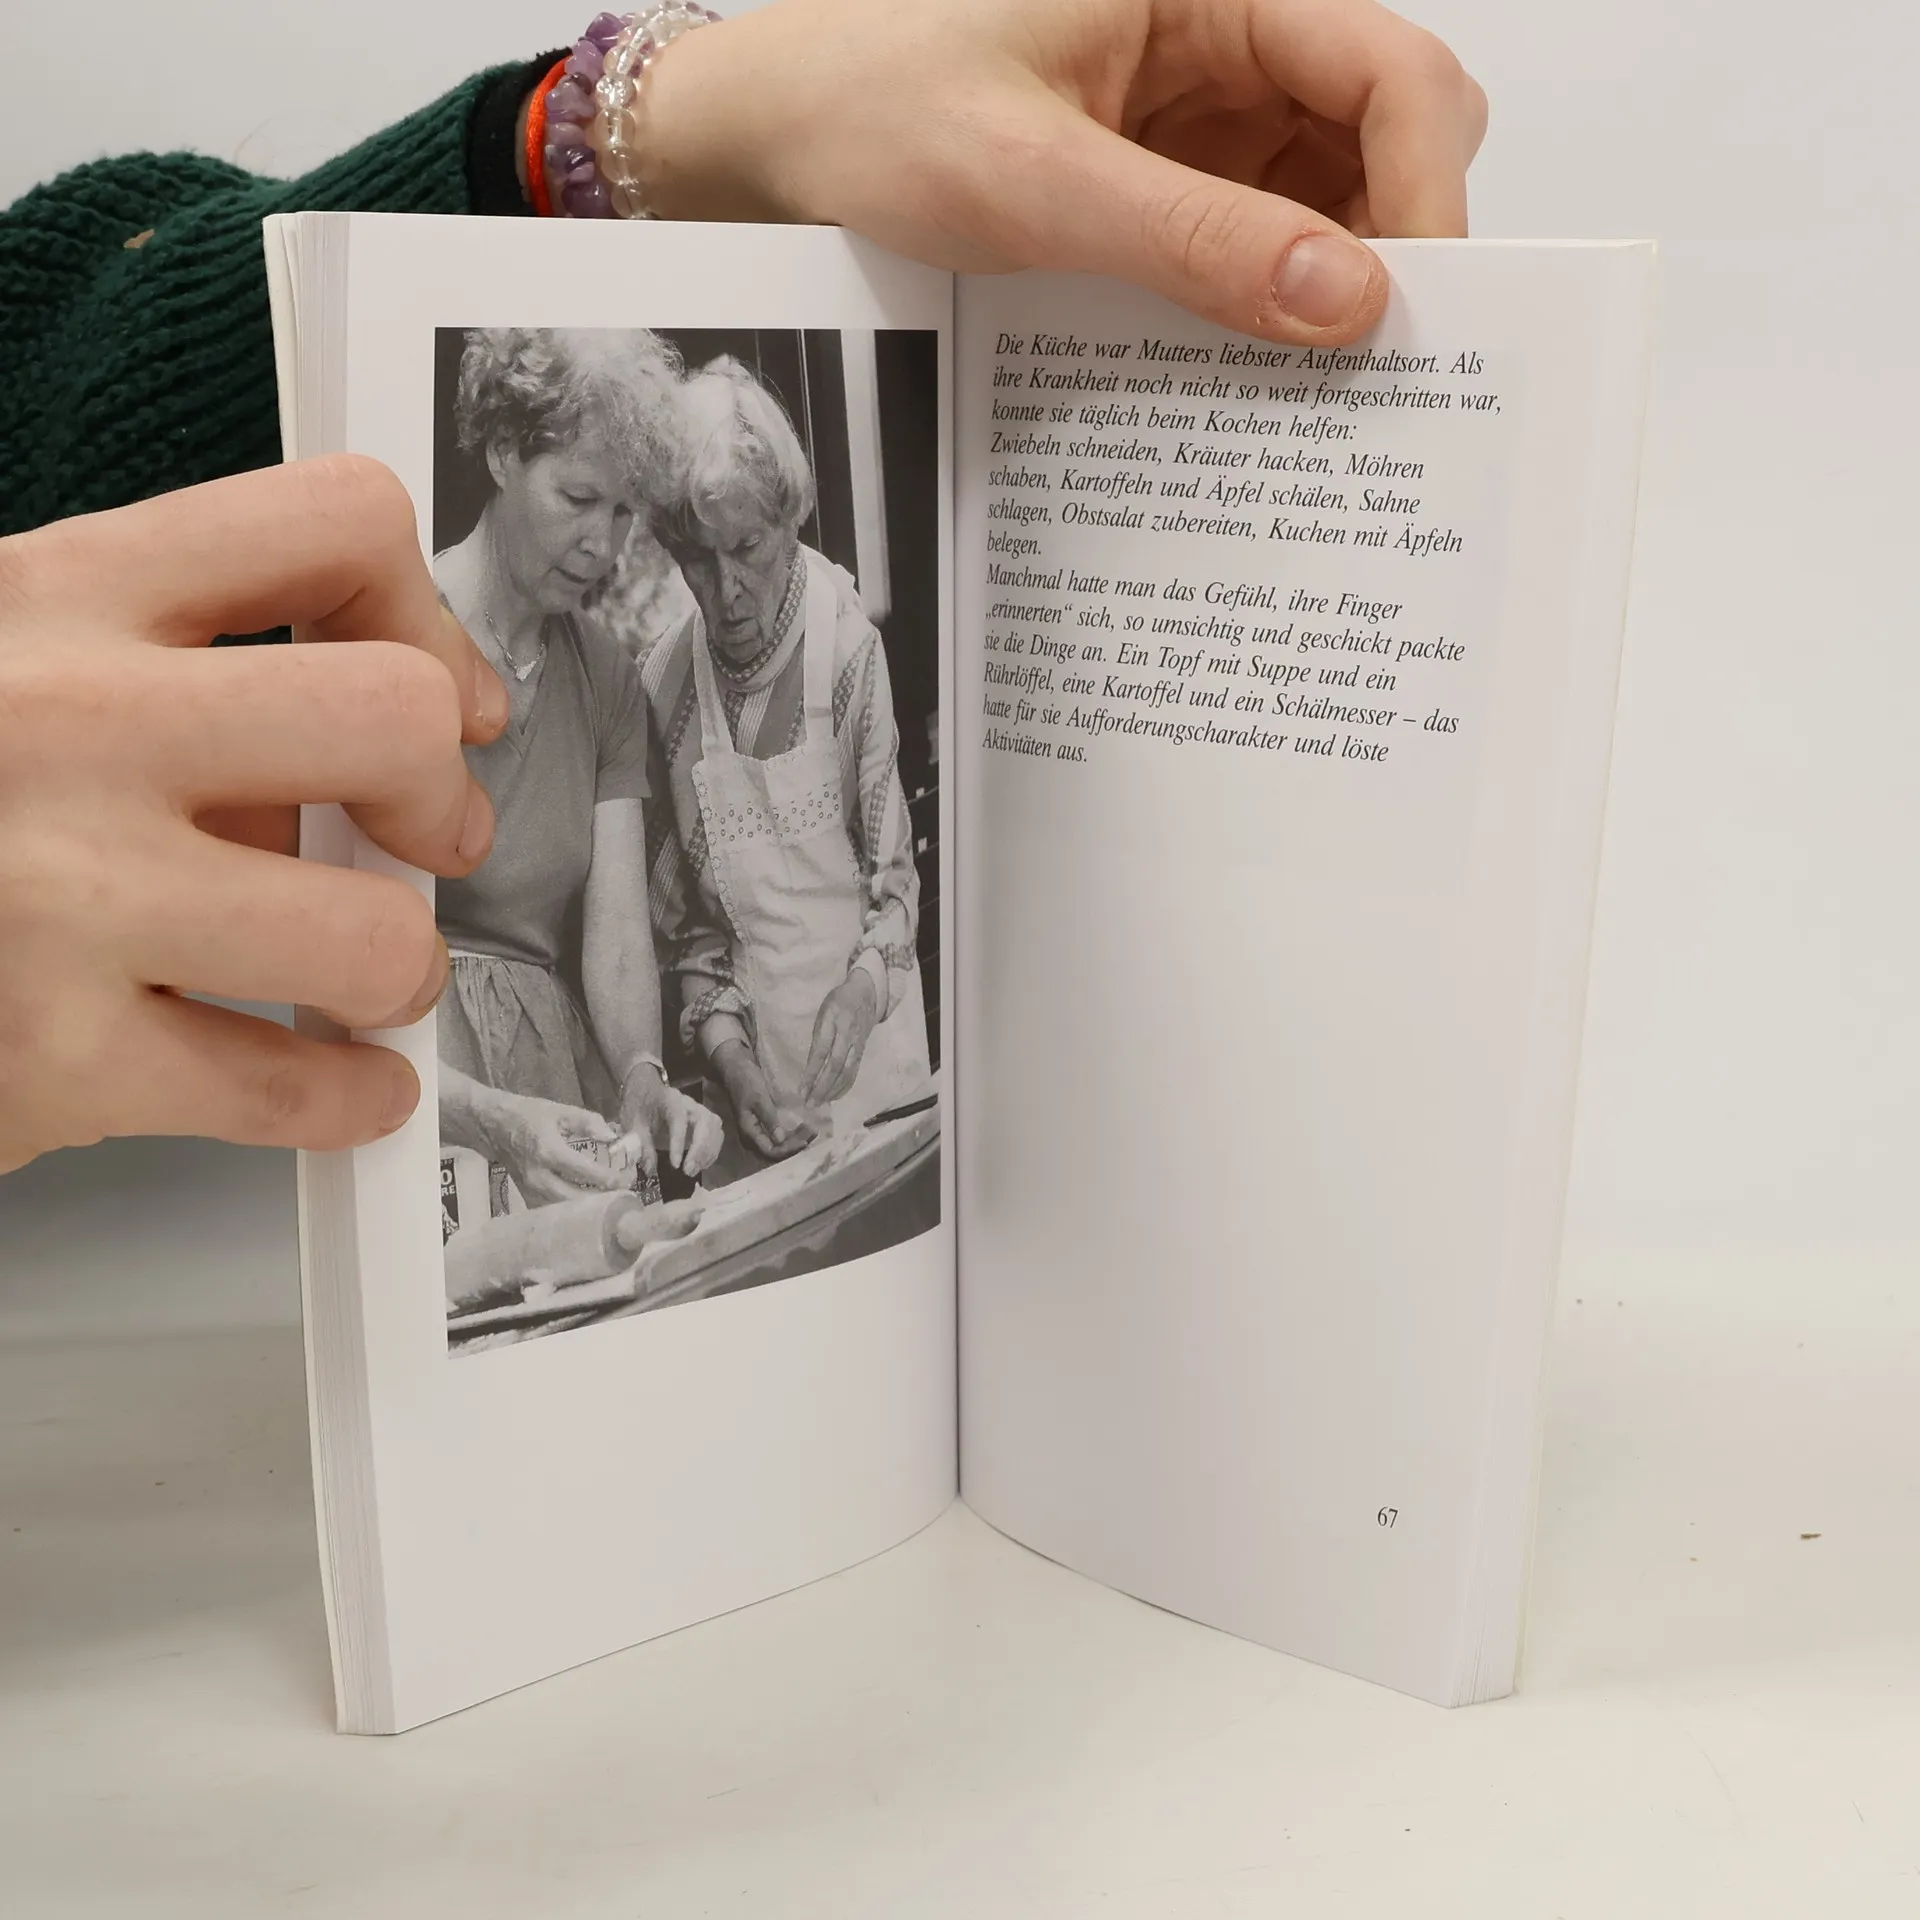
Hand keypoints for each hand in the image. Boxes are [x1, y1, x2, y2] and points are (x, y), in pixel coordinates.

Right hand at [0, 458, 509, 1172]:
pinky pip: (287, 1091)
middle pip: (392, 718)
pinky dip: (341, 1101)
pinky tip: (337, 1082)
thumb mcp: (9, 664)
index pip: (330, 521)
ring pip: (371, 935)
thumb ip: (175, 679)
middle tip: (423, 839)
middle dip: (438, 796)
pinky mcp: (50, 1060)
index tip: (442, 690)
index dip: (424, 611)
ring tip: (354, 973)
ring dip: (395, 968)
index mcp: (58, 594)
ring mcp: (57, 897)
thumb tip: (395, 744)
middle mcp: (64, 724)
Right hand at [492, 1093, 629, 1204]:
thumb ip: (589, 1122)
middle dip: (606, 1200)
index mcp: (549, 1150)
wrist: (493, 1126)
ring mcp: (531, 1191)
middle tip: (626, 1192)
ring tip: (613, 1199)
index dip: (612, 1178)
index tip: (629, 1176)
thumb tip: (613, 1137)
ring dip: (592, 1210)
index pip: (586, 1172)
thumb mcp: (560, 1110)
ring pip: (566, 1212)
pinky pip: (554, 1213)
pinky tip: (591, 1205)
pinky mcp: (527, 1198)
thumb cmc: (529, 1115)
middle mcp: (539, 1176)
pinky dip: (574, 1212)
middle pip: (577, 1201)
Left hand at [616, 1065, 726, 1178]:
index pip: (679, 1119)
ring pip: (714, 1129)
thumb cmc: (639, 1107)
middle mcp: (690, 1103)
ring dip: (707, 1153)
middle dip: (699, 1149)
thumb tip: (650, 1170)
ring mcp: (701, 1111)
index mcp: (670, 1100)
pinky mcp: (706, 1121)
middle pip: (704, 1122)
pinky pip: (716, 1135)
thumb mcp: (633, 1124)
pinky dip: (711, 1152)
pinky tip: (700, 1165)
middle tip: (688, 1171)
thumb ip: (642, 1145)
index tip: (675, 1165)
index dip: (679, 1143)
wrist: (646, 1092)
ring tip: (693, 1171)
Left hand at [651, 0, 1484, 343]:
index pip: (1389, 70)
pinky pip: (1259, 241)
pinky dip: (1266, 305)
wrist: (780, 141)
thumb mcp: (1031, 180)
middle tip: (1368, 370)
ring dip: (1331, 288)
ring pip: (1335, 198)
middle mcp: (1227, 42)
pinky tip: (1246, 367)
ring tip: (1305, 387)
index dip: (1428, 191)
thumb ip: (1191, 238)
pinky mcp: (1172, 181)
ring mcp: (1205, 116)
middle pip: (1386, 134)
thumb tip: (1344, 300)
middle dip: (1392, 247)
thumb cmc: (872, 109)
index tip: (1416, 313)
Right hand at [713, 1040, 816, 1162]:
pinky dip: (791, 1136)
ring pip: (778, 1147)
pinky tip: (803, 1129)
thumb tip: (780, 1139)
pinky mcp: (762, 1127)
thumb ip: (769, 1119)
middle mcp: (751, 1138)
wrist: (736, 1070)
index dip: (788, 1149)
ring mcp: (756, 1133)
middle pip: (775, 1153)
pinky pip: (778, 1138)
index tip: (805, 1140)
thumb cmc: (746, 1082)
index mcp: (748, 1132)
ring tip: (812, 1132)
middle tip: (813, 1134)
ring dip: (795, 1142)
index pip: (770, 1151)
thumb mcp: (759, 1099)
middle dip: (795, 1147)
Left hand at [802, 969, 880, 1107]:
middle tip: (809, 1103)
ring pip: (846, 1072)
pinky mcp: (862, 1050)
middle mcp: (847, 1035)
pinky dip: (844, 1086)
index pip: (821, 1052)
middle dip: (822, 1087)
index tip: (801, 1089)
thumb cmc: (838, 1001)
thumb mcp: (823, 1012)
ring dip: (832, 1090)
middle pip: (835, 1066)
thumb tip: (811, 1065)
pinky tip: (834, 1096)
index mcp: (833, 1022)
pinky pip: (854, 1071)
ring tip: (819, 1103)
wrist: (866, 993)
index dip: (811, 1073)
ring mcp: (857, 1044)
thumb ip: (818, 1036)